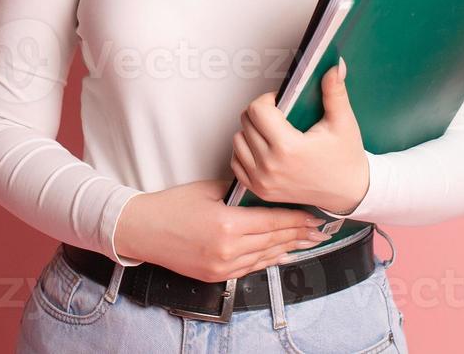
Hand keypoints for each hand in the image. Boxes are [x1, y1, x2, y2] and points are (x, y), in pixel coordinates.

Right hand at [111, 179, 336, 281]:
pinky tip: (281, 255)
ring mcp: (223, 266)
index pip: (273, 222)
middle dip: (300, 235)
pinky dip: (268, 260)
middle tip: (321, 230)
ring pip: (265, 256)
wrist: (142, 230)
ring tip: (308, 243)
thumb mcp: (207, 189)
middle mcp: (228, 249)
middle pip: (274, 241)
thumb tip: (260, 187)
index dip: (298, 220)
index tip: (315, 216)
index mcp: (228, 224)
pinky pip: (250, 268)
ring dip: (289, 249)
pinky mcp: (216, 275)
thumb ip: (237, 190)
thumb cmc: (170, 206)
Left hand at [230, 56, 370, 214]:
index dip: (268, 99)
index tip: (281, 103)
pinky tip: (263, 148)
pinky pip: (236, 162)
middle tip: (280, 116)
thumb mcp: (343, 122)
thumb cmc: (346, 158)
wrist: (349, 193)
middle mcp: (271, 166)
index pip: (257, 109)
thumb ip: (335, 92)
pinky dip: (245, 151)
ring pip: (238, 140)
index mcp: (288, 148)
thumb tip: (335, 66)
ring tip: (272, 132)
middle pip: (245, 122)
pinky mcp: (260, 190)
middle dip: (260, 112)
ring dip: (251, 131)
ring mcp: (263, 181)